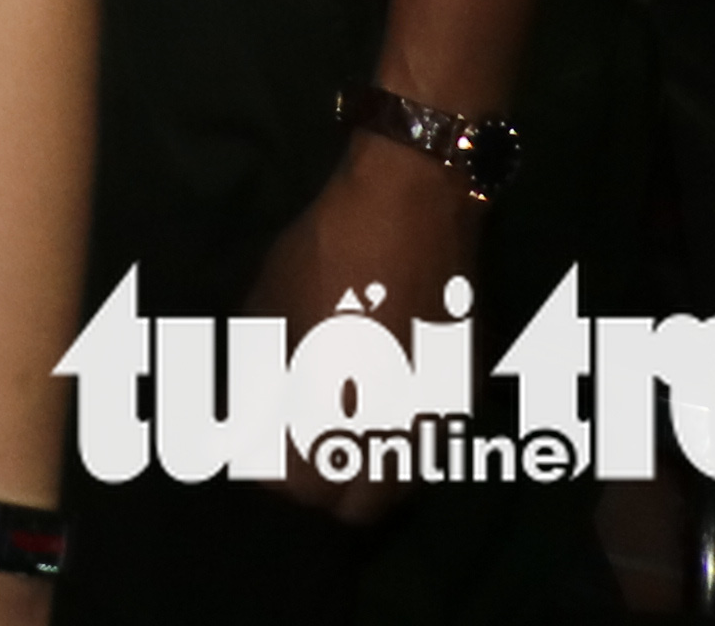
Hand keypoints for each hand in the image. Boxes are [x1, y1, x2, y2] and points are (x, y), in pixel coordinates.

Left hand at [250, 135, 478, 515]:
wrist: (414, 207)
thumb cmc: (326, 254)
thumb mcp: (269, 311)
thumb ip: (262, 375)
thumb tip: (252, 413)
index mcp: (337, 410)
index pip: (299, 488)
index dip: (268, 475)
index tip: (250, 450)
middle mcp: (393, 430)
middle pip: (357, 507)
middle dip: (320, 490)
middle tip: (289, 453)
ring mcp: (437, 418)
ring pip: (401, 488)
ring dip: (365, 478)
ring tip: (330, 442)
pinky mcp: (465, 395)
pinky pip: (431, 452)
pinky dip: (401, 453)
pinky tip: (374, 420)